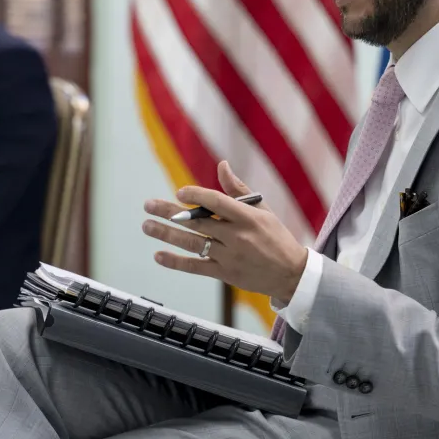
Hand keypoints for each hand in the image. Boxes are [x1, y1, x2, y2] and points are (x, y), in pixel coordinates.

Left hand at [142, 161, 307, 303]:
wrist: (291, 274)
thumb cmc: (276, 237)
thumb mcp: (263, 210)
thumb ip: (238, 189)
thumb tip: (222, 165)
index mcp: (247, 217)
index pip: (216, 202)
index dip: (195, 195)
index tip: (179, 192)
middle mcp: (236, 236)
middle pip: (197, 222)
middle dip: (169, 213)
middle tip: (148, 205)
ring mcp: (229, 256)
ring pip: (192, 243)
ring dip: (166, 234)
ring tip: (147, 226)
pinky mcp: (225, 274)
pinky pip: (195, 267)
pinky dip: (175, 262)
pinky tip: (158, 255)